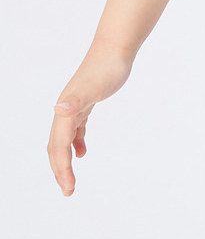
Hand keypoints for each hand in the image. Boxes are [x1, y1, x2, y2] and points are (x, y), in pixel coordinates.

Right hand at [48, 41, 133, 196]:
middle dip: (60, 170)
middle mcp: (65, 110)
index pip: (59, 146)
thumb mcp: (94, 87)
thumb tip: (58, 110)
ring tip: (71, 179)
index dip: (62, 168)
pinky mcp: (84, 103)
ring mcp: (74, 106)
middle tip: (68, 191)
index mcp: (65, 111)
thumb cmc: (107, 67)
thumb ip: (76, 99)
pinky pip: (75, 128)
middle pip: (56, 146)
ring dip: (65, 160)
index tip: (70, 188)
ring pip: (63, 139)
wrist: (115, 48)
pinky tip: (83, 151)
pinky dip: (76, 142)